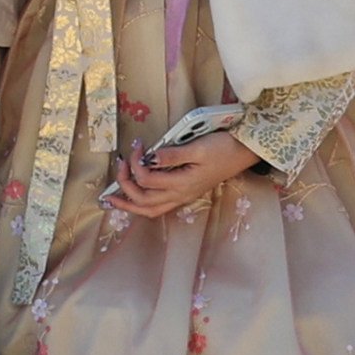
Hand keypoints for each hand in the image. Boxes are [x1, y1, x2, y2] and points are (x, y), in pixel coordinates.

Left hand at [107, 125, 261, 217]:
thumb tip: (149, 158)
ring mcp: (183, 196)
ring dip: (129, 203)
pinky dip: (142, 203)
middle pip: (143, 201)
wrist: (243, 153)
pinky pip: (158, 206)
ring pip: (150, 209)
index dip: (135, 163)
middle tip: (120, 165)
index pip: (147, 180)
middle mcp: (180, 195)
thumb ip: (172, 155)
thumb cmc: (222, 148)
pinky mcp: (185, 193)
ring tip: (112, 196)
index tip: (137, 145)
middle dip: (124, 186)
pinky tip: (134, 196)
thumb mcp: (197, 147)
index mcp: (182, 184)